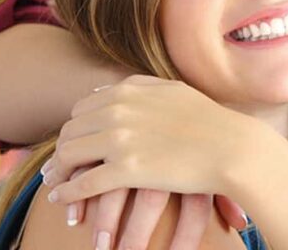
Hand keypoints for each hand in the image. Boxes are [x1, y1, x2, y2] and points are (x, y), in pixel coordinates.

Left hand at [41, 75, 272, 205]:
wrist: (231, 146)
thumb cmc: (209, 121)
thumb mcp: (173, 91)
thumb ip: (140, 87)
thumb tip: (108, 91)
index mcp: (129, 91)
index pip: (82, 109)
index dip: (74, 129)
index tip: (74, 145)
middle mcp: (119, 110)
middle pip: (71, 131)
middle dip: (61, 151)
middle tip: (57, 168)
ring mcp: (122, 139)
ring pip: (69, 155)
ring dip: (58, 172)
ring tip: (57, 184)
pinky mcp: (127, 169)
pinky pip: (83, 183)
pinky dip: (67, 193)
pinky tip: (61, 199)